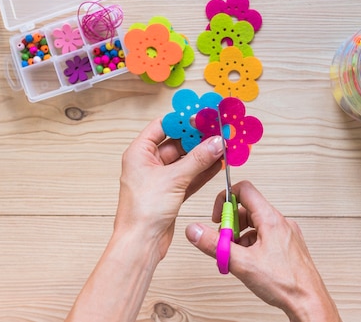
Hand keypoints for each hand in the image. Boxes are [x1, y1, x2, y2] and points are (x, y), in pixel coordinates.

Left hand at [115, 118, 223, 258]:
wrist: (141, 243)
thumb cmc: (142, 212)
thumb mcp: (174, 179)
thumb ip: (198, 159)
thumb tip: (215, 142)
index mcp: (139, 153)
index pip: (162, 126)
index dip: (183, 121)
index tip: (202, 117)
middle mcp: (148, 164)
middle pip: (176, 143)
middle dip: (197, 139)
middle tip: (216, 133)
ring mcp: (159, 179)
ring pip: (185, 161)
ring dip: (202, 155)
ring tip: (221, 147)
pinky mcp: (170, 193)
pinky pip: (189, 177)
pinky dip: (202, 171)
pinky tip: (217, 165)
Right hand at [185, 180, 341, 321]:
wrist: (309, 303)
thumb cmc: (285, 284)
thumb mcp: (242, 263)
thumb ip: (215, 245)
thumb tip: (194, 230)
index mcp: (271, 219)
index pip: (245, 190)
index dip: (226, 199)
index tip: (218, 217)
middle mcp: (280, 223)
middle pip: (248, 210)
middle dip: (231, 224)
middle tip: (224, 242)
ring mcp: (286, 235)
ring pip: (256, 226)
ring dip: (240, 237)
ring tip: (235, 256)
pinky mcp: (288, 247)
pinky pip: (265, 238)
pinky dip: (252, 246)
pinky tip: (248, 263)